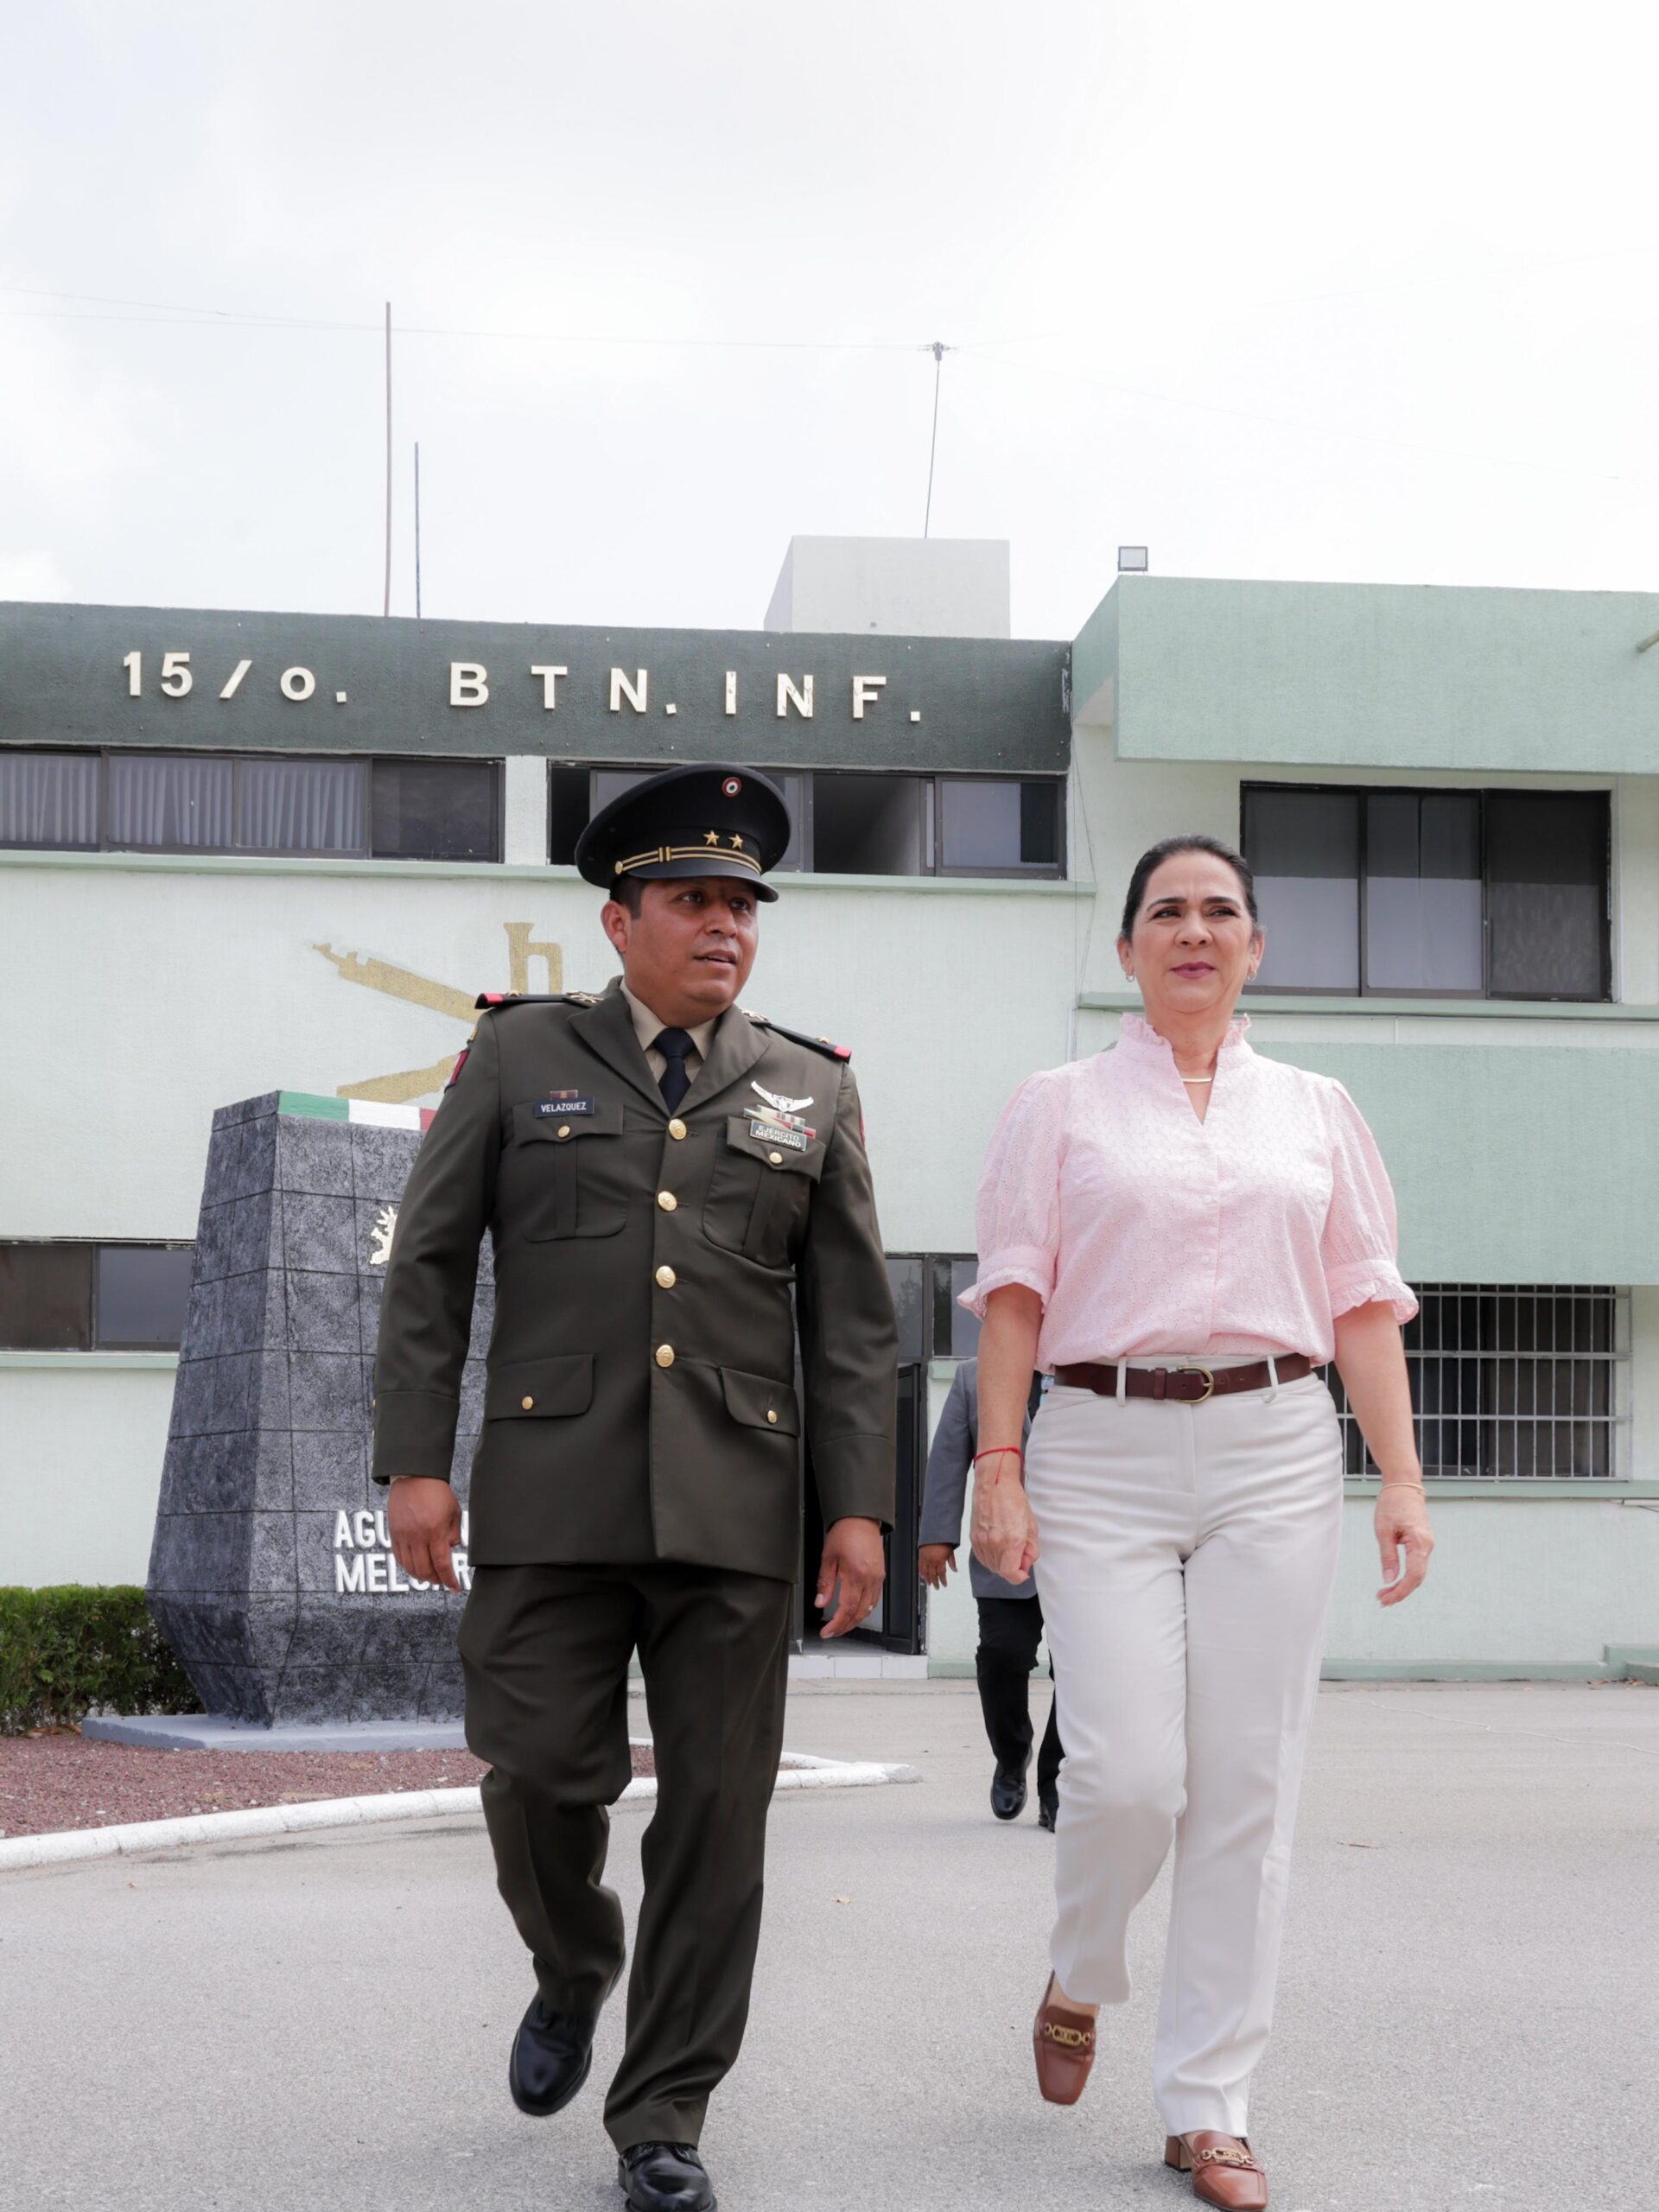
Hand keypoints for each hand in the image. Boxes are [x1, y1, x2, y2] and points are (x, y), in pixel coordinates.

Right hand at [387, 1477, 462, 1592]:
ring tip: (430, 1576)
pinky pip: (399, 1558)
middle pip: (425, 1570)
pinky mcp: (394, 1533)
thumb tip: (450, 1550)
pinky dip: (408, 1567)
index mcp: (435, 1531)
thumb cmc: (437, 1492)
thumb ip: (454, 1533)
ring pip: (410, 1568)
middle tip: (443, 1581)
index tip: (454, 1588)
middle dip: (436, 1580)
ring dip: (421, 1576)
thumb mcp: (454, 1512)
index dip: (449, 1580)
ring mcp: (403, 1536)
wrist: (415, 1476)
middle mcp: (418, 1537)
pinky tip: (416, 1567)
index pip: (442, 1564)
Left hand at [816, 1518, 885, 1636]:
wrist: (861, 1519)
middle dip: (846, 1626)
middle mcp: (869, 1579)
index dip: (837, 1624)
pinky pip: (875, 1598)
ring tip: (843, 1625)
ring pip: (869, 1608)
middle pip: (860, 1613)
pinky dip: (865, 1609)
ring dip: (856, 1620)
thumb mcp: (828, 1558)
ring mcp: (877, 1577)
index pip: (847, 1609)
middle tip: (834, 1632)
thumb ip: (825, 1583)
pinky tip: (857, 1611)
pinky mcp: (880, 1575)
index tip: (828, 1631)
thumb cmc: (845, 1533)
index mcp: (855, 1575)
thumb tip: (821, 1601)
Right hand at [918, 1543, 956, 1589]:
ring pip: (925, 1572)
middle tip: (937, 1587)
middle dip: (935, 1582)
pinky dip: (921, 1572)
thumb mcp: (951, 1551)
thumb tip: (955, 1570)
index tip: (944, 1584)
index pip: (941, 1574)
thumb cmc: (943, 1541)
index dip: (943, 1581)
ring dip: (927, 1579)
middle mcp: (932, 1561)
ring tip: (929, 1584)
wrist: (935, 1533)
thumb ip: (952, 1562)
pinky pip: (920, 1566)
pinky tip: (922, 1576)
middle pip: (933, 1575)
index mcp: (940, 1560)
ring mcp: (926, 1559)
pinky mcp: (921, 1556)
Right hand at [970, 1452, 1038, 1584]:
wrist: (994, 1485)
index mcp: (1011, 1540)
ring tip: (1008, 1547)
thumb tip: (1026, 1564)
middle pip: (1001, 1571)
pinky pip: (982, 1557)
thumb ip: (1032, 1549)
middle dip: (1012, 1567)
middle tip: (1018, 1553)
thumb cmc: (1013, 1500)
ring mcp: (982, 1541)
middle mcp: (994, 1543)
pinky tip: (997, 1546)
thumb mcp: (1031, 1525)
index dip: (1019, 1577)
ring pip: (991, 1565)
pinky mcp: (973, 1538)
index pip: (1010, 1573)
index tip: (1023, 1572)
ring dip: (1001, 1563)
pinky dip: (990, 1557)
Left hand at [1375, 1484, 1433, 1605]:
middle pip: (1417, 1577)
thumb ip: (1388, 1556)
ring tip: (1384, 1593)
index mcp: (1420, 1542)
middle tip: (1381, 1600)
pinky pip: (1417, 1564)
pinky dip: (1406, 1575)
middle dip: (1400, 1592)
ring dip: (1403, 1585)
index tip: (1386, 1599)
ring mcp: (1427, 1544)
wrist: (1404, 1485)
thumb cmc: (1392, 1503)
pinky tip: (1394, 1580)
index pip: (1414, 1575)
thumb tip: (1389, 1579)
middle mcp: (1428, 1545)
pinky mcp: (1423, 1542)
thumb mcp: (1384, 1530)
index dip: (1401, 1591)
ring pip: (1418, 1572)